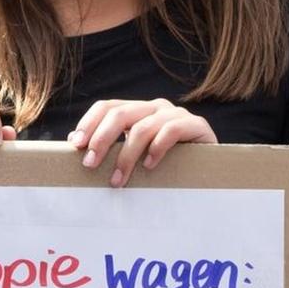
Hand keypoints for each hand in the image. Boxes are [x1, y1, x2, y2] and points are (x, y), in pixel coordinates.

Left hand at [68, 99, 216, 187]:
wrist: (212, 172)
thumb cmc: (167, 168)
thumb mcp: (137, 158)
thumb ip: (113, 150)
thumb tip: (76, 149)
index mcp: (138, 111)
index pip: (107, 107)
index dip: (89, 123)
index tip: (76, 145)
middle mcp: (155, 108)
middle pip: (121, 114)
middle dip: (101, 139)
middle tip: (90, 165)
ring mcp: (177, 115)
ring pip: (143, 127)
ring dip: (126, 156)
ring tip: (118, 180)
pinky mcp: (197, 126)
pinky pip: (172, 131)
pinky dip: (157, 149)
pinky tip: (149, 167)